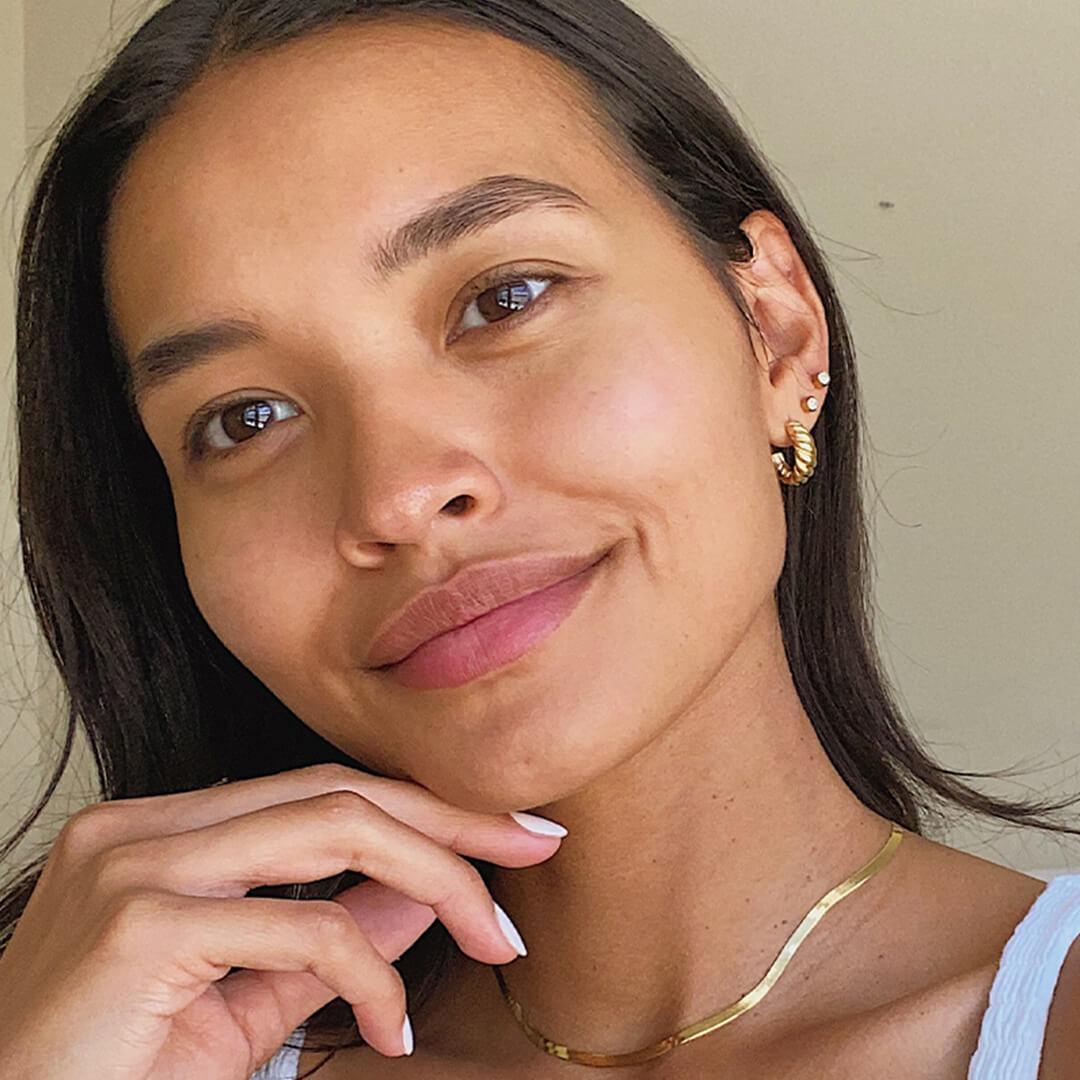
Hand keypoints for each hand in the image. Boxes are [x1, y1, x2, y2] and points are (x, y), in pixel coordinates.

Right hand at [0, 763, 563, 1077]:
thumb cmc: (114, 1070)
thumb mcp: (245, 999)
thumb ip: (330, 940)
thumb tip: (419, 900)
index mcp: (160, 827)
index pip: (319, 790)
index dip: (420, 805)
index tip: (506, 831)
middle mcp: (142, 825)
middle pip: (337, 793)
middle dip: (450, 820)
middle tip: (535, 850)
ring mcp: (134, 863)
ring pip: (331, 828)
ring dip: (435, 877)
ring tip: (495, 933)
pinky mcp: (137, 922)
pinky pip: (300, 925)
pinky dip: (369, 971)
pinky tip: (389, 1026)